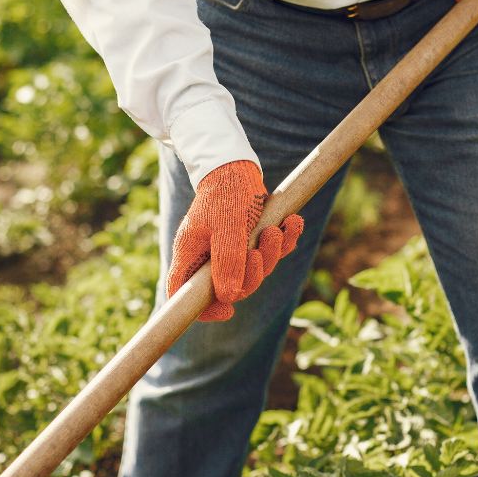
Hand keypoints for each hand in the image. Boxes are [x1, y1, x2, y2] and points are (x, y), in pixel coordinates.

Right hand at [167, 160, 303, 321]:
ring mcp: (230, 249)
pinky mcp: (251, 239)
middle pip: (230, 287)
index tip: (227, 311)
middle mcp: (209, 256)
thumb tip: (229, 298)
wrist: (238, 165)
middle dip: (253, 273)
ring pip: (255, 270)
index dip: (203, 310)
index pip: (184, 293)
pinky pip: (271, 252)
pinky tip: (293, 222)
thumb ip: (228, 261)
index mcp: (192, 254)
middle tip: (259, 250)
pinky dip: (285, 240)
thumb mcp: (227, 227)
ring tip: (276, 229)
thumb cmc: (226, 193)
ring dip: (272, 252)